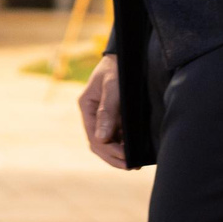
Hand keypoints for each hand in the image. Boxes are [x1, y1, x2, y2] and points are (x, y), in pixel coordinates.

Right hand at [78, 53, 125, 167]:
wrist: (126, 56)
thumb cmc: (117, 68)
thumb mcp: (112, 86)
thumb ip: (107, 111)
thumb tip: (102, 138)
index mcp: (87, 107)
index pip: (94, 137)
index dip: (108, 151)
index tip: (124, 157)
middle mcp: (93, 115)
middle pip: (99, 145)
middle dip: (113, 157)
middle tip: (131, 166)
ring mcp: (103, 117)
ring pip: (108, 143)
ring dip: (118, 154)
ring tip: (134, 163)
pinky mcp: (115, 116)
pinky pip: (117, 136)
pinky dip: (124, 145)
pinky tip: (135, 150)